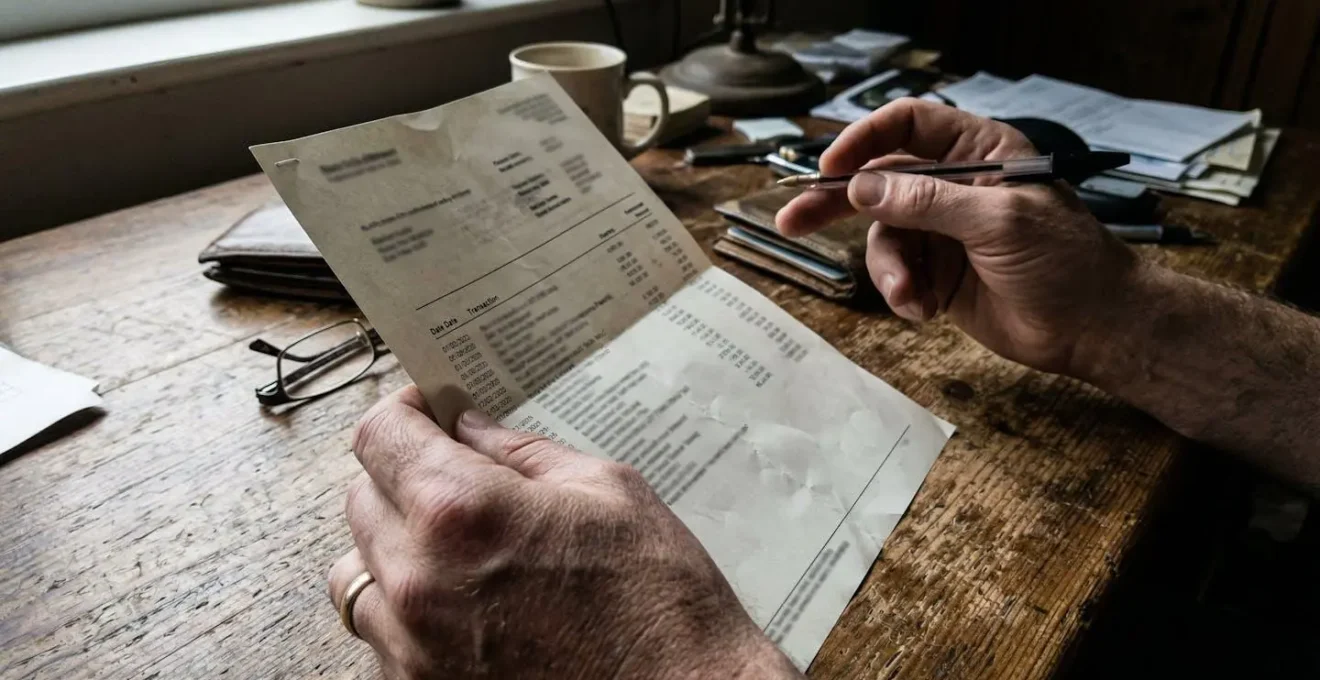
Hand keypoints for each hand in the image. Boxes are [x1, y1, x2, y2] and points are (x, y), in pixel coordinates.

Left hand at [327, 386, 799, 679]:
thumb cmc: (660, 599)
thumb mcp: (608, 491)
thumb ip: (523, 454)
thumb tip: (470, 428)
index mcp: (461, 510)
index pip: (379, 434)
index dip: (404, 411)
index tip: (427, 411)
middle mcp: (417, 579)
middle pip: (360, 499)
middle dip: (403, 477)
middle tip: (458, 479)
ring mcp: (410, 647)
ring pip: (358, 573)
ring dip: (396, 548)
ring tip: (459, 552)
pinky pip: (383, 637)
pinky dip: (410, 613)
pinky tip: (470, 611)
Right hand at [776, 98, 1139, 375]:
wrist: (1093, 328)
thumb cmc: (1065, 261)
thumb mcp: (998, 221)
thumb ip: (927, 202)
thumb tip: (863, 188)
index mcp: (978, 152)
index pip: (908, 126)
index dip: (865, 141)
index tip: (831, 169)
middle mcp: (953, 186)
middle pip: (878, 181)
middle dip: (836, 205)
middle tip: (791, 221)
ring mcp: (942, 231)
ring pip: (883, 238)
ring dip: (889, 270)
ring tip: (911, 296)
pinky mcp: (937, 273)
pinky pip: (896, 274)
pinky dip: (903, 293)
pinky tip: (926, 309)